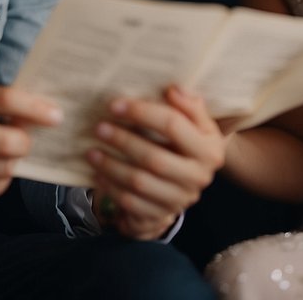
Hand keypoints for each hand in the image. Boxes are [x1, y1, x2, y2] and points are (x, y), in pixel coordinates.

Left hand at [87, 85, 224, 239]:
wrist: (185, 183)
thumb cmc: (185, 143)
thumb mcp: (195, 123)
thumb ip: (188, 105)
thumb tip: (175, 89)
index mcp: (210, 150)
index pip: (173, 126)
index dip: (142, 113)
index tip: (115, 105)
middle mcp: (199, 177)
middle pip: (155, 158)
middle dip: (123, 141)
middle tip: (99, 128)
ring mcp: (180, 199)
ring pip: (140, 183)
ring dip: (111, 166)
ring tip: (92, 151)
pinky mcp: (161, 214)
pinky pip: (131, 203)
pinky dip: (111, 187)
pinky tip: (98, 173)